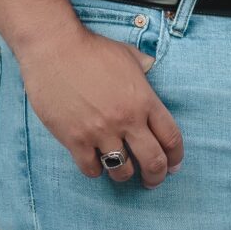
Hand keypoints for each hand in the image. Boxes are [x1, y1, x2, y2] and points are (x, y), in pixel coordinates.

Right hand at [14, 26, 184, 186]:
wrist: (54, 48)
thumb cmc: (91, 49)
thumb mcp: (126, 54)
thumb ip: (143, 65)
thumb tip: (150, 65)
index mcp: (143, 100)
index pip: (171, 137)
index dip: (175, 157)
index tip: (173, 165)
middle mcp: (126, 120)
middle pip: (152, 161)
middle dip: (156, 176)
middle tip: (152, 181)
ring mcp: (100, 131)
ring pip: (121, 171)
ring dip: (123, 174)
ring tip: (120, 170)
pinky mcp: (75, 139)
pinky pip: (91, 169)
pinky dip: (95, 169)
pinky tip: (94, 161)